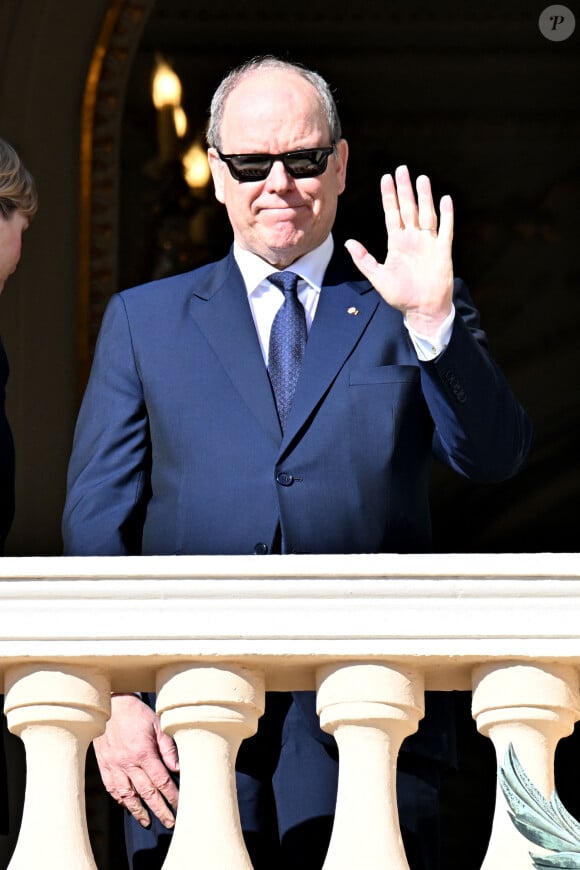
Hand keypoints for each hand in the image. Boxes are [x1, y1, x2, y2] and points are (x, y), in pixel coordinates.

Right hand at [93, 693, 179, 828]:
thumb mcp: (157, 724)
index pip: (161, 781)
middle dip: (160, 810)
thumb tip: (177, 768)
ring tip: (148, 822)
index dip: (171, 796)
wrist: (110, 704)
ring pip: (128, 795)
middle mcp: (127, 763)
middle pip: (146, 793)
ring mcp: (114, 766)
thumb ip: (168, 747)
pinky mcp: (104, 766)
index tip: (179, 806)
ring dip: (138, 811)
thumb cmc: (136, 713)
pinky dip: (121, 800)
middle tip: (169, 822)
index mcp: (143, 752)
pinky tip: (128, 806)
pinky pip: (112, 788)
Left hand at [345, 165, 453, 336]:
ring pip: (426, 214)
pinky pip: (445, 229)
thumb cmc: (400, 295)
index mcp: (397, 243)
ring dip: (424, 197)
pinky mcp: (442, 251)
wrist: (422, 310)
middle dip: (404, 189)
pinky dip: (446, 215)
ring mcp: (428, 243)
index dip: (389, 196)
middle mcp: (413, 239)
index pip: (392, 214)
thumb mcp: (377, 277)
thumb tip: (348, 242)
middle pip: (408, 208)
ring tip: (421, 178)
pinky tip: (445, 200)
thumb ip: (363, 259)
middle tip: (402, 169)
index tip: (386, 178)